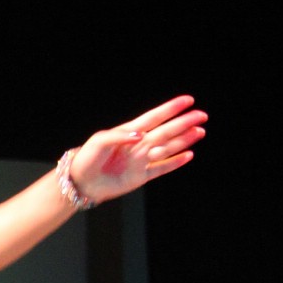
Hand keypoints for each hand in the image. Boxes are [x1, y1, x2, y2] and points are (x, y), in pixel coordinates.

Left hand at [72, 95, 206, 204]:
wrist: (81, 182)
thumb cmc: (87, 158)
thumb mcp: (99, 141)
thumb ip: (120, 136)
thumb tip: (140, 135)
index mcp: (129, 132)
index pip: (154, 117)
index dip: (171, 109)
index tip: (187, 101)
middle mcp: (139, 144)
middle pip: (166, 131)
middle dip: (184, 123)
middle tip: (202, 115)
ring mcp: (141, 160)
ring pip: (168, 148)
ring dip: (184, 140)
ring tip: (200, 132)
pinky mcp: (141, 176)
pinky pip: (162, 168)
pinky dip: (175, 162)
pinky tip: (188, 155)